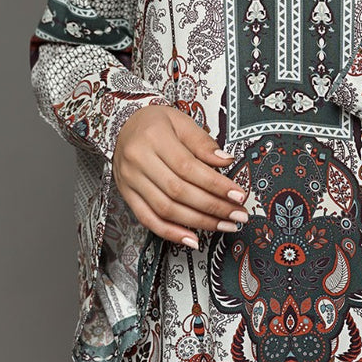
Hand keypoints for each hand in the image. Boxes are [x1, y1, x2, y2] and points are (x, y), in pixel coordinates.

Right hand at [112, 105, 247, 248]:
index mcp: (154, 136)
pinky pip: (148, 219)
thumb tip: (226, 161)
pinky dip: (171, 233)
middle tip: (237, 215)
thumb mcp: (181, 121)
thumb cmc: (156, 122)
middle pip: (178, 191)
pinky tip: (192, 240)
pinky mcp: (126, 195)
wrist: (123, 127)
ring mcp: (130, 180)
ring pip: (165, 209)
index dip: (215, 184)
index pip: (188, 167)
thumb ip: (202, 142)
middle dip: (212, 207)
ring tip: (223, 226)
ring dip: (198, 222)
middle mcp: (138, 160)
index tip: (238, 195)